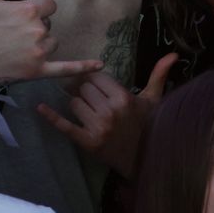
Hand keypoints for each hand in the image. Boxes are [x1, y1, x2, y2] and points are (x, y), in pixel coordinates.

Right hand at [0, 0, 104, 85]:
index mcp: (29, 10)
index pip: (49, 5)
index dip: (37, 9)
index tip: (21, 15)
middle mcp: (38, 30)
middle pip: (49, 25)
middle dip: (35, 28)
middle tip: (11, 34)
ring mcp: (39, 52)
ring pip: (52, 43)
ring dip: (41, 44)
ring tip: (17, 48)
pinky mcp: (37, 71)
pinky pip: (65, 68)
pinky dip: (82, 67)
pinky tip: (99, 65)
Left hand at [37, 53, 175, 177]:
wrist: (145, 159)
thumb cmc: (148, 125)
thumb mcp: (154, 99)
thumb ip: (159, 74)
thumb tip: (174, 53)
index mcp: (124, 97)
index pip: (96, 78)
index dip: (93, 79)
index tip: (94, 83)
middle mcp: (110, 111)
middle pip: (83, 89)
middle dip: (85, 92)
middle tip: (91, 98)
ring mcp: (98, 127)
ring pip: (74, 103)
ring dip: (77, 105)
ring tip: (89, 111)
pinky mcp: (88, 142)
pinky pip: (65, 126)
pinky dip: (51, 117)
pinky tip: (39, 108)